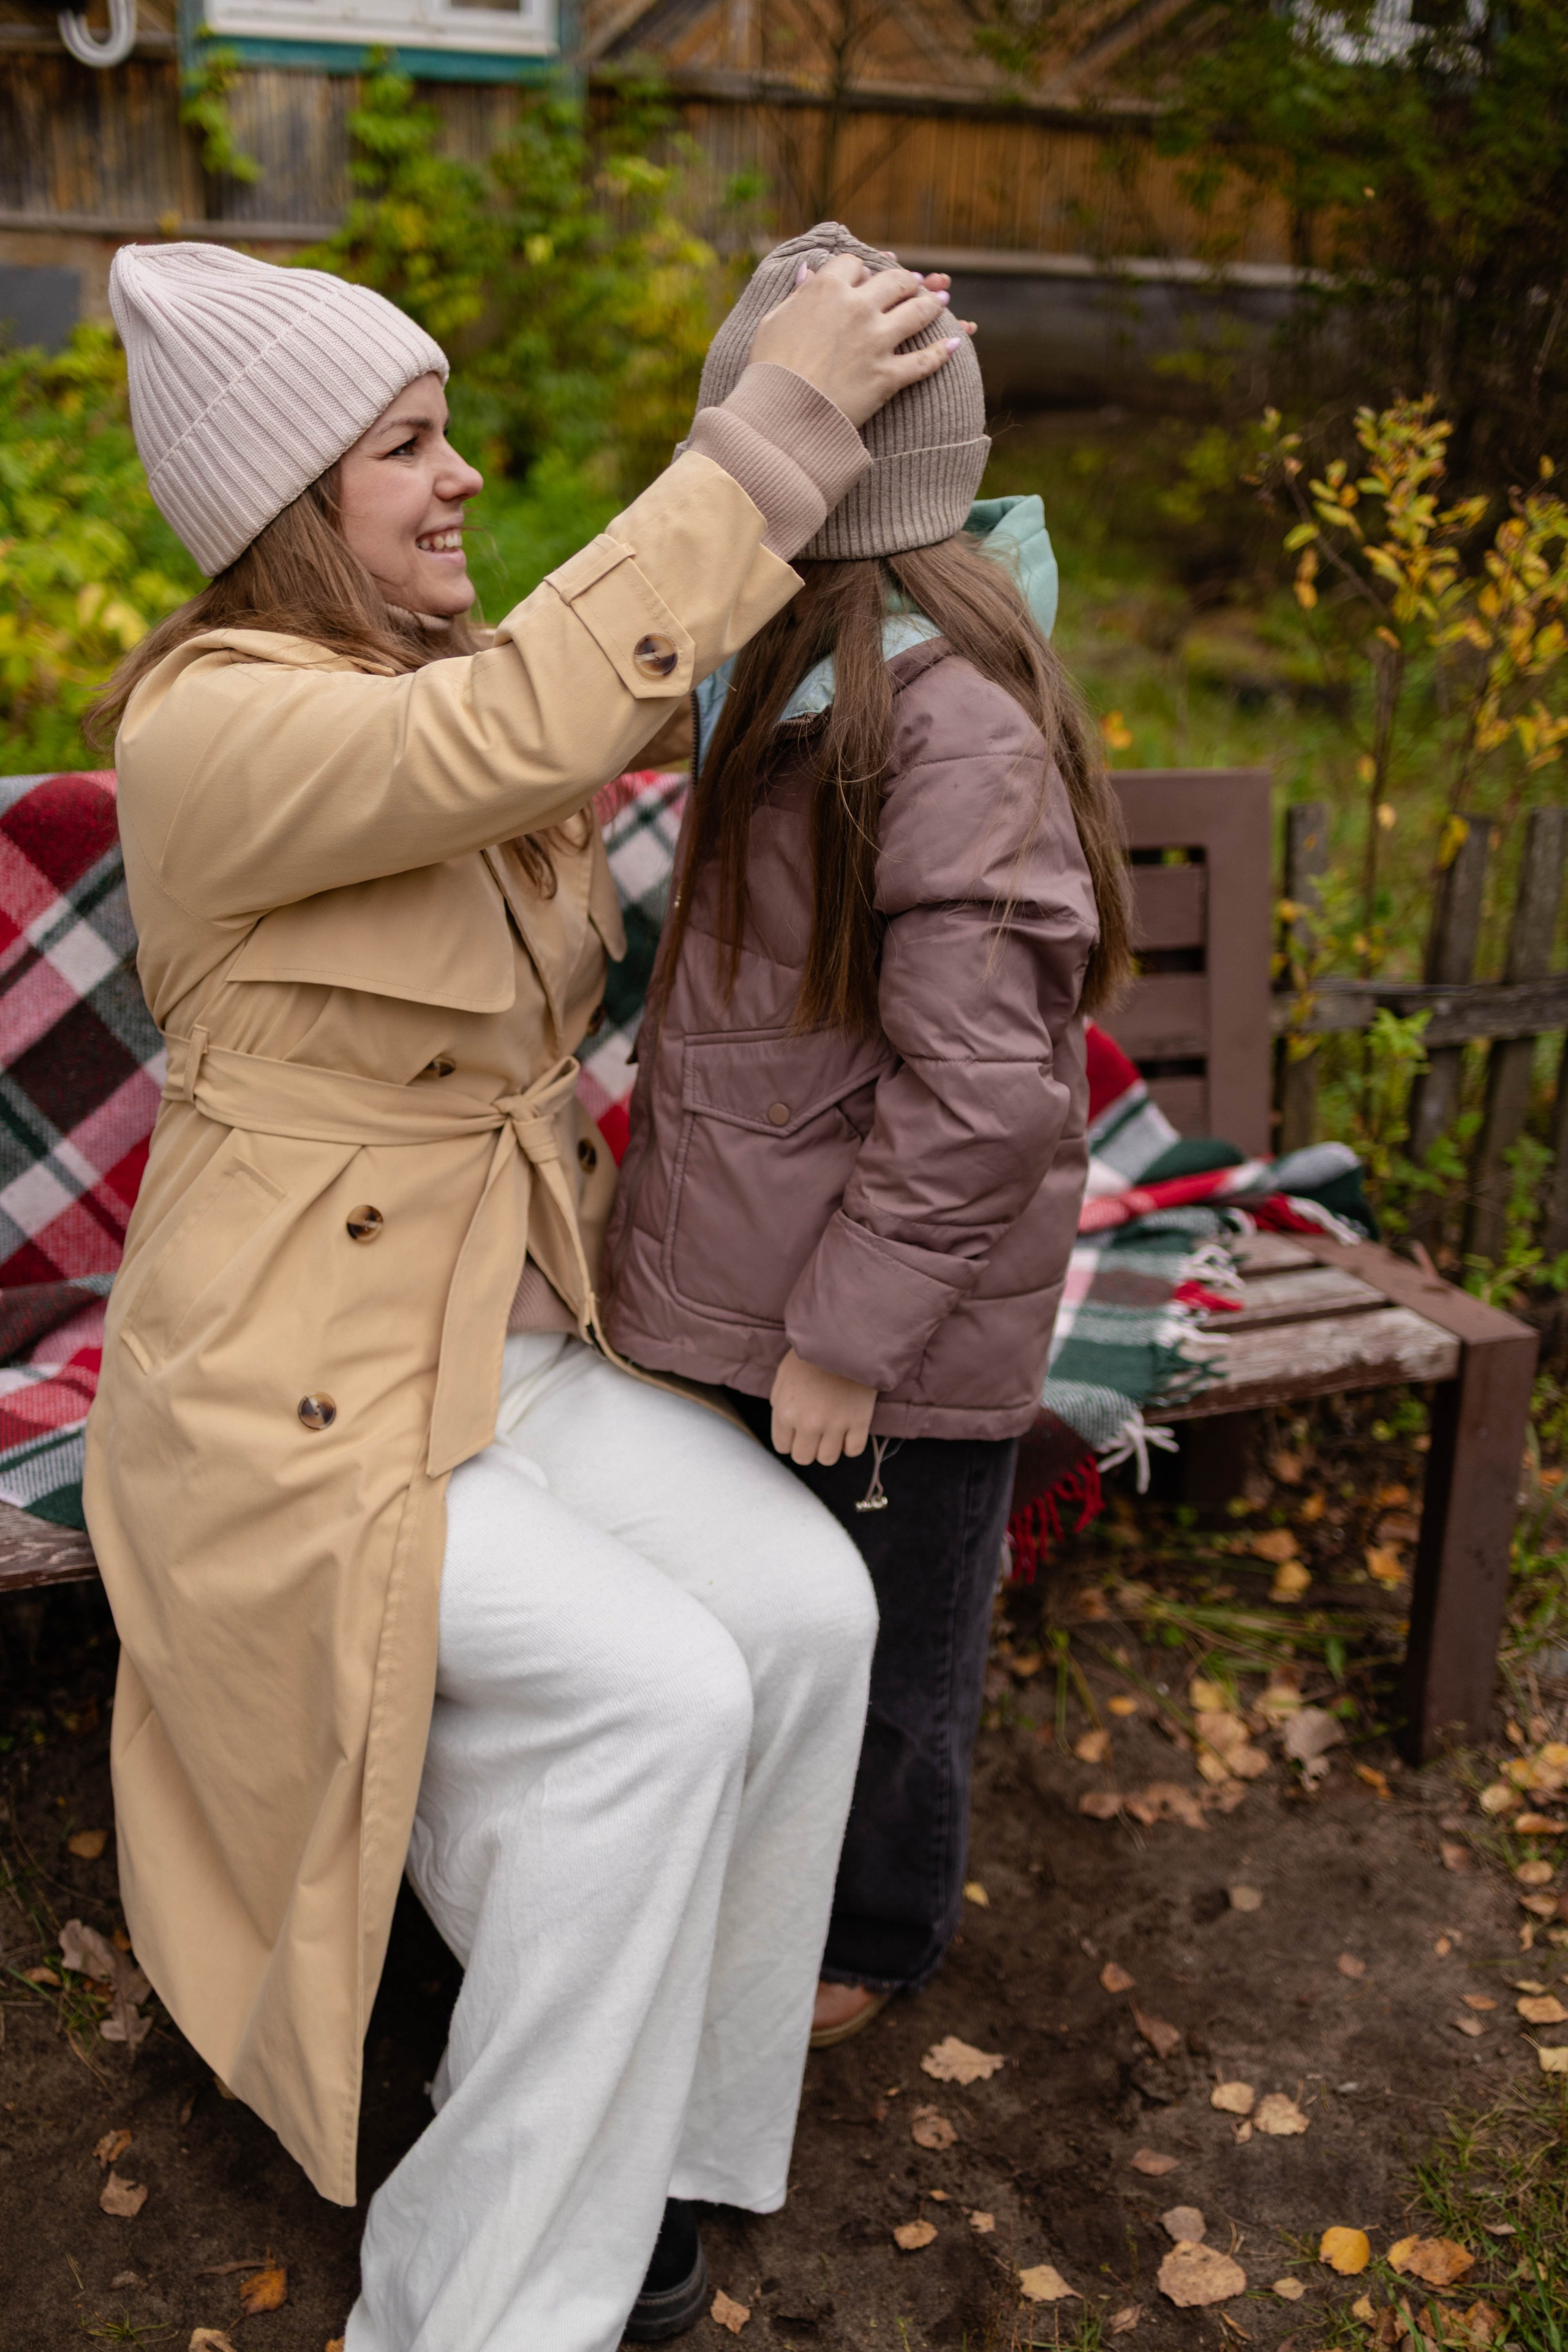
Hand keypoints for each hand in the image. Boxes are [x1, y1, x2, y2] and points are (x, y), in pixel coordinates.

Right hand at [747, 255, 973, 428]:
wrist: (779, 416)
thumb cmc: (768, 369)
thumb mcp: (773, 322)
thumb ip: (796, 295)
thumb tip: (806, 272)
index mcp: (826, 289)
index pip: (855, 264)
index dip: (861, 270)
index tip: (865, 278)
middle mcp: (857, 308)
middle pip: (894, 281)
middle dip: (906, 280)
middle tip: (914, 283)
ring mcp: (876, 341)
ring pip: (917, 312)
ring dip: (933, 304)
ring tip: (943, 300)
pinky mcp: (887, 376)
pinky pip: (924, 361)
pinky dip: (942, 352)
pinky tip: (955, 344)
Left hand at [769, 1347, 876, 1466]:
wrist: (844, 1338)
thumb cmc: (811, 1355)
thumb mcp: (783, 1376)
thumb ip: (780, 1403)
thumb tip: (785, 1426)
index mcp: (786, 1412)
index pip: (782, 1446)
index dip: (790, 1438)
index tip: (798, 1429)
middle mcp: (809, 1424)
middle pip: (803, 1457)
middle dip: (807, 1446)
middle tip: (815, 1431)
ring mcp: (836, 1425)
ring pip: (828, 1459)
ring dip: (828, 1448)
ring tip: (832, 1431)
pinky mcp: (859, 1422)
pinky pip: (853, 1450)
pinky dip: (850, 1445)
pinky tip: (849, 1431)